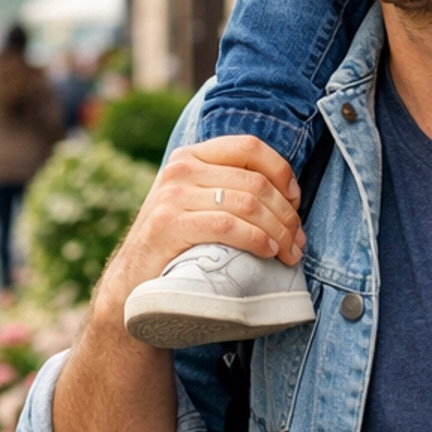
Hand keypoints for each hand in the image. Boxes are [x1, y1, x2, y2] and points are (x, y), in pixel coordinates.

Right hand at [96, 134, 304, 325]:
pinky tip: (268, 252)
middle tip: (298, 241)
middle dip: (287, 213)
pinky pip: (227, 226)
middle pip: (255, 182)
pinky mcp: (169, 224)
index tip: (296, 200)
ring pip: (248, 204)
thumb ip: (228, 187)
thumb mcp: (198, 203)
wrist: (133, 283)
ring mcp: (172, 195)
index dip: (281, 171)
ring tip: (289, 252)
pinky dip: (256, 239)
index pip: (250, 147)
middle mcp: (180, 168)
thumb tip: (288, 192)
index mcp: (191, 156)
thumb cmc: (178, 245)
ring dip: (279, 231)